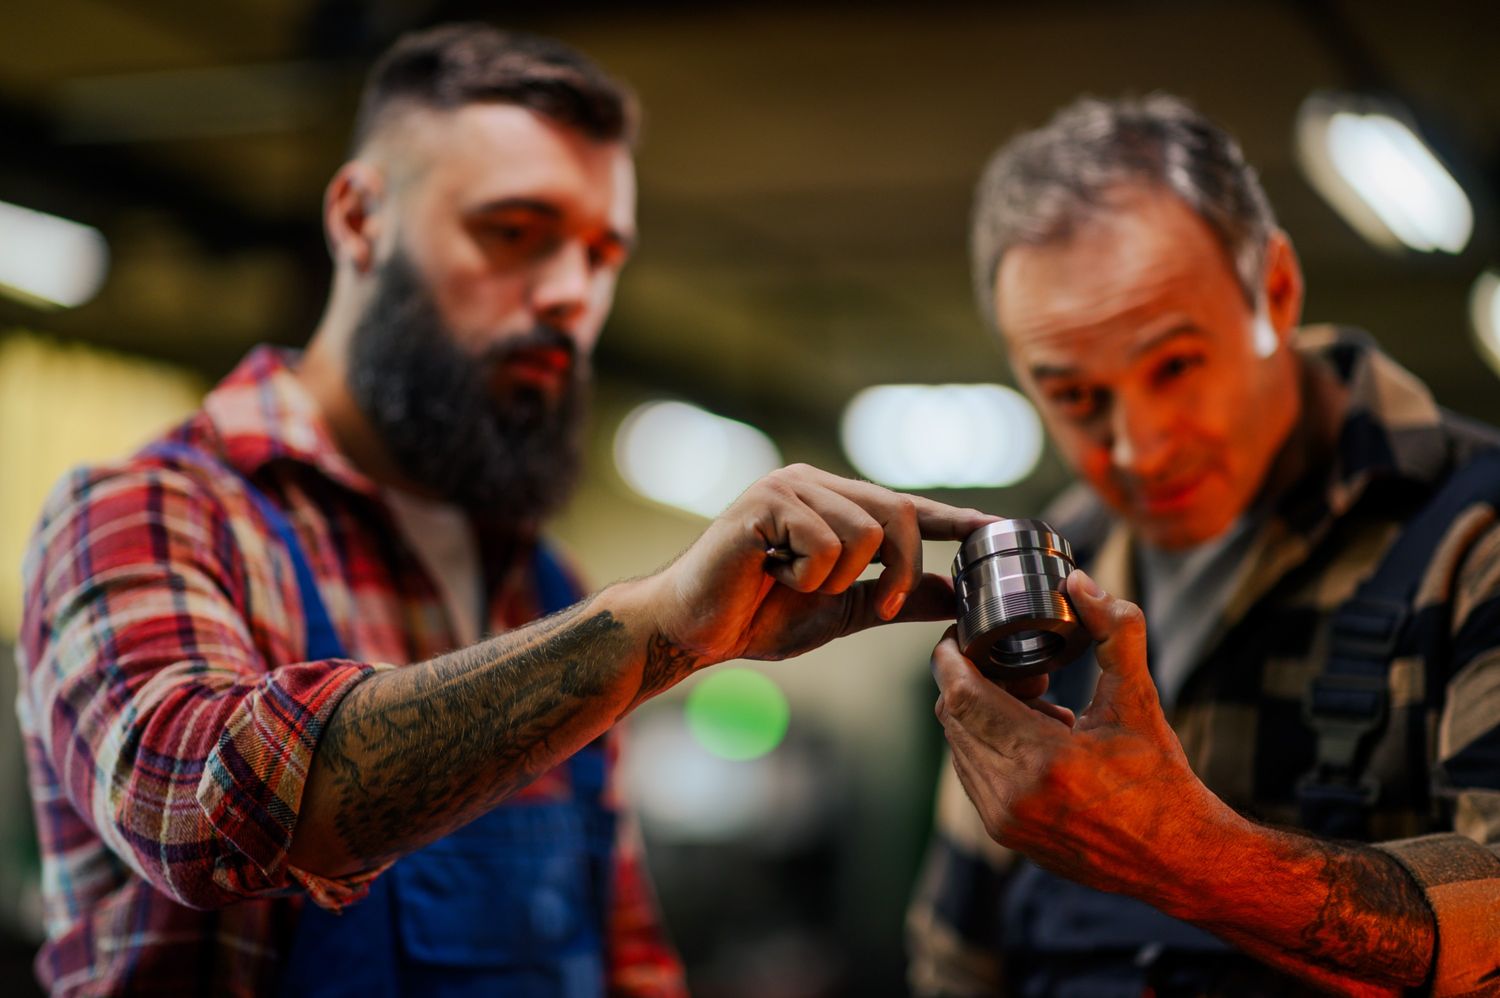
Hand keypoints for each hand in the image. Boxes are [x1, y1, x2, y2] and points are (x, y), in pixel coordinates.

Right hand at [651, 464, 996, 665]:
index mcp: (834, 504)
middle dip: (904, 568)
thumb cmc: (758, 616)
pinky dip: (808, 575)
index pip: (907, 505)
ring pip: (865, 531)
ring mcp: (788, 488)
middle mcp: (814, 484)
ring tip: (795, 584)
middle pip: (900, 511)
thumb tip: (954, 596)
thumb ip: (896, 598)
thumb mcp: (843, 609)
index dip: (953, 518)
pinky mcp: (764, 503)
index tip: (996, 528)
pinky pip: (824, 543)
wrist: (693, 629)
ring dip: (840, 578)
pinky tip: (771, 575)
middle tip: (881, 603)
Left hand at [931, 569, 1232, 902]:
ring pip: (958, 744)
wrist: (1178, 858)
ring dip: (978, 713)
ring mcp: (1003, 821)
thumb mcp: (1140, 698)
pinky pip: (971, 773)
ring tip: (1032, 698)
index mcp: (1044, 760)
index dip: (951, 655)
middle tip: (1012, 663)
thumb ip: (1114, 631)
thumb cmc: (1161, 779)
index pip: (961, 695)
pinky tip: (1032, 733)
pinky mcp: (1003, 834)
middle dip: (970, 679)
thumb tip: (1079, 581)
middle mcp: (1012, 796)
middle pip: (952, 716)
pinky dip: (989, 744)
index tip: (964, 631)